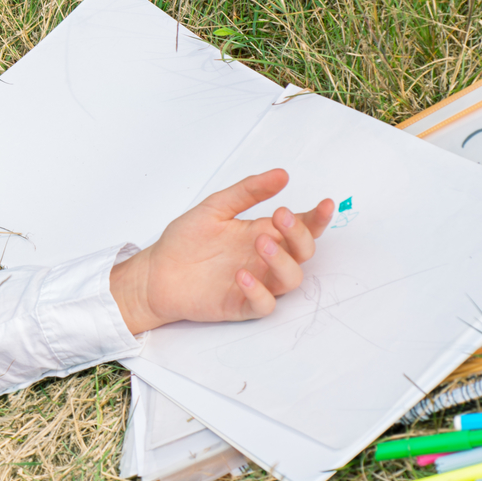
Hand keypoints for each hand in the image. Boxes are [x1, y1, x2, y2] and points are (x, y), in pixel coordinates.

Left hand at [108, 168, 334, 333]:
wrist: (156, 272)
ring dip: (282, 261)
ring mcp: (257, 283)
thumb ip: (248, 192)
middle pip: (302, 252)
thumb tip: (281, 175)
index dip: (318, 219)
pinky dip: (259, 291)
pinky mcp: (241, 305)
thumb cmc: (185, 241)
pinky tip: (242, 275)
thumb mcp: (215, 208)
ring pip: (291, 279)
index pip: (301, 227)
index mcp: (263, 233)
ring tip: (260, 242)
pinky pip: (265, 304)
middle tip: (278, 218)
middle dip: (298, 235)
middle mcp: (265, 259)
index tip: (325, 204)